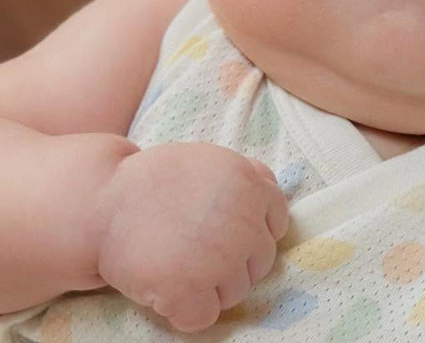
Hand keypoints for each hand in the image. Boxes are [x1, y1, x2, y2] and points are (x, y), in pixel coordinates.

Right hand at [90, 142, 289, 332]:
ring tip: (175, 264)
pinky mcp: (188, 289)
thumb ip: (244, 173)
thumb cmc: (151, 183)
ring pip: (235, 293)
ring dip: (209, 288)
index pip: (276, 226)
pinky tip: (166, 291)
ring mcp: (219, 259)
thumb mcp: (207, 160)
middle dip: (231, 263)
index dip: (248, 234)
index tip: (219, 233)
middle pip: (260, 264)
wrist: (95, 204)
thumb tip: (270, 186)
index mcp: (250, 185)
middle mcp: (243, 222)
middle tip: (191, 250)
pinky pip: (205, 318)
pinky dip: (186, 313)